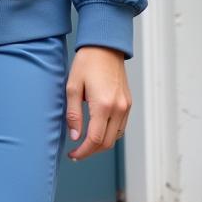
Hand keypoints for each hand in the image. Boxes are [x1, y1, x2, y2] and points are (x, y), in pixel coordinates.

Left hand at [65, 46, 130, 160]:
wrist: (105, 46)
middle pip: (106, 143)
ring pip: (115, 137)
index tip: (73, 155)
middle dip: (91, 151)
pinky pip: (120, 127)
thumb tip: (75, 137)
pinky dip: (109, 133)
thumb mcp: (72, 86)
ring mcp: (126, 106)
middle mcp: (118, 108)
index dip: (83, 151)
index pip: (95, 140)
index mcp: (103, 105)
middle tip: (76, 152)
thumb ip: (73, 113)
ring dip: (101, 144)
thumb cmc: (86, 62)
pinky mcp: (128, 103)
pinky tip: (98, 130)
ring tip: (85, 142)